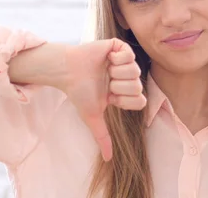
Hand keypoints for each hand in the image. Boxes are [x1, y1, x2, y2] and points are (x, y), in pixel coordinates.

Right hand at [61, 38, 145, 161]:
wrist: (68, 72)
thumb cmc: (79, 92)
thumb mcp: (93, 116)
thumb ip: (102, 136)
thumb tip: (108, 160)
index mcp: (124, 92)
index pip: (140, 100)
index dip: (125, 100)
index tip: (110, 97)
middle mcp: (127, 76)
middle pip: (138, 86)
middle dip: (119, 86)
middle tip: (105, 82)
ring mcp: (124, 61)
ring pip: (135, 70)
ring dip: (116, 72)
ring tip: (105, 70)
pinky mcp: (119, 47)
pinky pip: (129, 54)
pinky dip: (117, 58)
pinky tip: (107, 58)